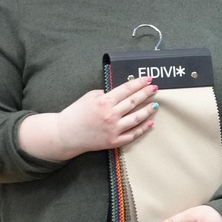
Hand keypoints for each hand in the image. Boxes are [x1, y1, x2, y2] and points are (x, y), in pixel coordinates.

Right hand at [18, 76, 156, 159]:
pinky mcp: (113, 141)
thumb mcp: (89, 96)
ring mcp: (113, 130)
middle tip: (155, 89)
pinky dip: (142, 129)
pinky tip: (150, 123)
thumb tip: (122, 92)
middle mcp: (111, 115)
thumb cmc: (76, 113)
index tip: (148, 79)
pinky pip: (132, 135)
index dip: (139, 83)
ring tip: (155, 104)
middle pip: (134, 102)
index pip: (126, 90)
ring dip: (147, 111)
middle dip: (146, 94)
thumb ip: (106, 93)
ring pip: (136, 118)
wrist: (65, 134)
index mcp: (104, 102)